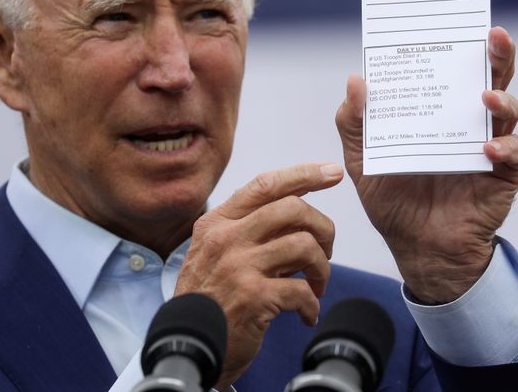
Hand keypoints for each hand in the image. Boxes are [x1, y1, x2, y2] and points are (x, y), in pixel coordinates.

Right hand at [174, 162, 341, 388]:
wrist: (186, 345)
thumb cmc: (207, 298)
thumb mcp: (216, 252)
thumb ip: (249, 230)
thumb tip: (299, 212)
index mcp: (218, 222)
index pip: (265, 185)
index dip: (304, 174)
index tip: (332, 172)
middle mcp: (226, 238)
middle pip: (293, 209)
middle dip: (322, 227)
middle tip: (326, 250)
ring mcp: (239, 266)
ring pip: (304, 246)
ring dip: (322, 268)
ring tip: (316, 285)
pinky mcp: (254, 297)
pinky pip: (302, 291)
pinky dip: (312, 304)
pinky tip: (306, 314)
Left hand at [335, 27, 517, 303]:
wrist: (415, 248)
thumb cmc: (392, 200)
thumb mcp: (363, 160)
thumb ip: (355, 123)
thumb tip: (354, 79)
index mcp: (434, 114)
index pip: (448, 73)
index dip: (453, 47)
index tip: (448, 24)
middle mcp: (465, 124)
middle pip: (488, 81)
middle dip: (496, 56)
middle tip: (493, 36)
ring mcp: (486, 148)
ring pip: (507, 112)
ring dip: (500, 100)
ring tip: (485, 97)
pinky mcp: (501, 176)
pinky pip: (513, 156)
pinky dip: (505, 148)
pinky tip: (487, 147)